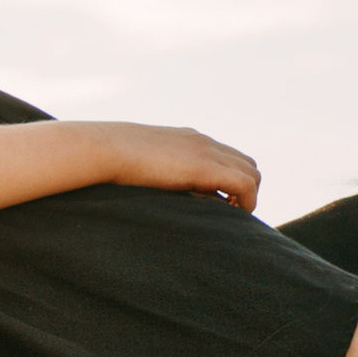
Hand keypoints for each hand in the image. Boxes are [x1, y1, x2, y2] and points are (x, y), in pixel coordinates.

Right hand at [93, 123, 259, 212]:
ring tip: (228, 216)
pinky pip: (245, 184)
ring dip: (247, 196)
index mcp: (189, 140)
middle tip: (227, 212)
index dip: (230, 181)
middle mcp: (204, 143)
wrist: (106, 149)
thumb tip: (148, 189)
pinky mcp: (205, 168)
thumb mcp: (138, 163)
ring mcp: (207, 152)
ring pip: (251, 173)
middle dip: (244, 190)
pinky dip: (247, 201)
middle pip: (246, 164)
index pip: (227, 156)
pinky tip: (230, 215)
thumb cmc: (111, 159)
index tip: (219, 203)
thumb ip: (153, 171)